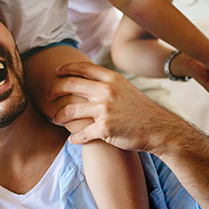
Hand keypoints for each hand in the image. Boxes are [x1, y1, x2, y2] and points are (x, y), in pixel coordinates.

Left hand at [49, 62, 184, 153]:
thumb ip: (107, 83)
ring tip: (55, 119)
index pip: (82, 68)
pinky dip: (74, 138)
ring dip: (58, 116)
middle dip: (54, 91)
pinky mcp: (105, 129)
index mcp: (112, 79)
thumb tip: (86, 76)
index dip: (66, 69)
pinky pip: (81, 134)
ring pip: (69, 111)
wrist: (160, 130)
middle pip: (70, 86)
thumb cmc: (141, 110)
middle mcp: (107, 91)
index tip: (56, 73)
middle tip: (48, 97)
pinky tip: (72, 139)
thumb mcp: (125, 88)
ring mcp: (105, 110)